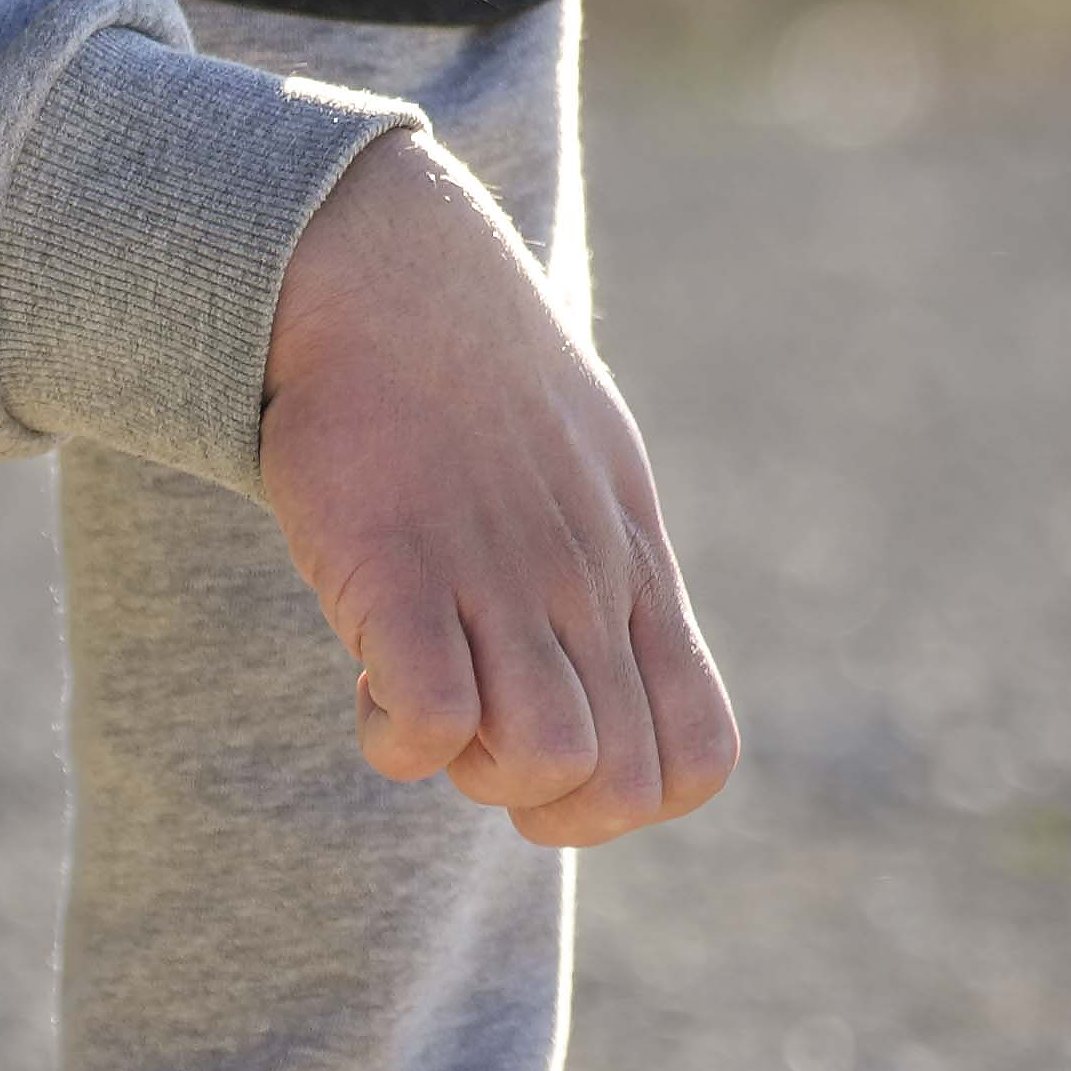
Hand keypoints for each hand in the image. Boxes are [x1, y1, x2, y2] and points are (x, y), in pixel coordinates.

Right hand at [254, 129, 733, 844]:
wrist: (389, 265)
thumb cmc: (481, 376)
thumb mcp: (589, 471)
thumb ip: (607, 573)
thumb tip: (597, 666)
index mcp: (632, 570)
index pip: (700, 756)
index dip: (635, 796)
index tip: (561, 752)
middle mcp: (578, 583)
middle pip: (619, 783)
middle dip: (546, 804)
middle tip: (480, 734)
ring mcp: (494, 575)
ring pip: (544, 759)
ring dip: (476, 772)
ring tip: (427, 706)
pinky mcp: (395, 563)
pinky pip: (434, 716)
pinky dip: (402, 740)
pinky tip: (371, 684)